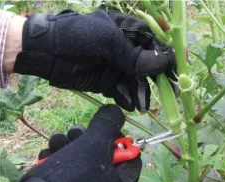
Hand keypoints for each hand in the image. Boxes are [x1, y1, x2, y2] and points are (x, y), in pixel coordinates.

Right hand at [0, 105, 141, 181]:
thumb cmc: (72, 175)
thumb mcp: (94, 143)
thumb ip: (108, 124)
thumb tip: (117, 111)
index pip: (131, 156)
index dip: (117, 138)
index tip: (103, 130)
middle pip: (105, 155)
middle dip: (86, 139)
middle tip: (74, 134)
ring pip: (85, 159)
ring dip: (68, 145)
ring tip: (57, 143)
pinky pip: (73, 171)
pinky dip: (60, 160)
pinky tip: (48, 156)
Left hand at [13, 10, 176, 111]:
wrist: (47, 53)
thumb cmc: (77, 38)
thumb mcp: (107, 41)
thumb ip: (134, 55)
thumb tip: (162, 63)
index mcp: (128, 32)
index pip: (155, 44)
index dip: (167, 58)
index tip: (177, 73)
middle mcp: (126, 50)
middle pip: (149, 66)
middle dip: (157, 81)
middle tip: (167, 96)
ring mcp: (117, 67)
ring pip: (137, 82)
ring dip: (141, 94)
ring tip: (143, 106)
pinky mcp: (108, 82)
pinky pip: (122, 91)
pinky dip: (128, 99)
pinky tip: (131, 106)